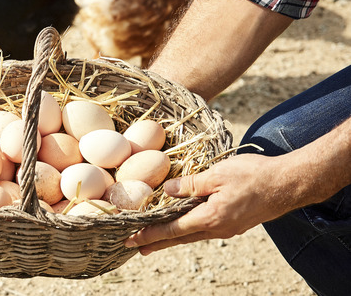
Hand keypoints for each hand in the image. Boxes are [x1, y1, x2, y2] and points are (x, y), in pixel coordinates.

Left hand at [124, 153, 292, 254]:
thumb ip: (190, 184)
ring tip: (154, 240)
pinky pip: (206, 228)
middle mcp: (218, 229)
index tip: (131, 238)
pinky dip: (189, 229)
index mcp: (210, 218)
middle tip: (135, 246)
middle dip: (156, 241)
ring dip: (172, 237)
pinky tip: (184, 226)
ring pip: (193, 234)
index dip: (150, 233)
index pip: (172, 229)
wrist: (289, 183)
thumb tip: (166, 191)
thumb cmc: (254, 175)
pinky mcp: (235, 222)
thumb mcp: (217, 174)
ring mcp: (228, 228)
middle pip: (180, 237)